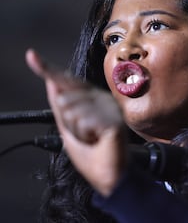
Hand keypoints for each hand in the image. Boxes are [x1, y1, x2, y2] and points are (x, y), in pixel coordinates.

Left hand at [26, 49, 126, 195]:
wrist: (109, 174)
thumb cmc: (90, 151)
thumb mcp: (67, 127)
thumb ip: (60, 104)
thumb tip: (51, 81)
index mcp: (91, 98)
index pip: (66, 81)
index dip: (47, 68)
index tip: (31, 56)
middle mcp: (100, 98)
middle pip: (63, 98)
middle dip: (67, 122)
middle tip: (84, 134)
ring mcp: (108, 107)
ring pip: (72, 110)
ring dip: (76, 131)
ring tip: (92, 138)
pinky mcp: (114, 118)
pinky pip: (84, 121)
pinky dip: (86, 135)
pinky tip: (99, 139)